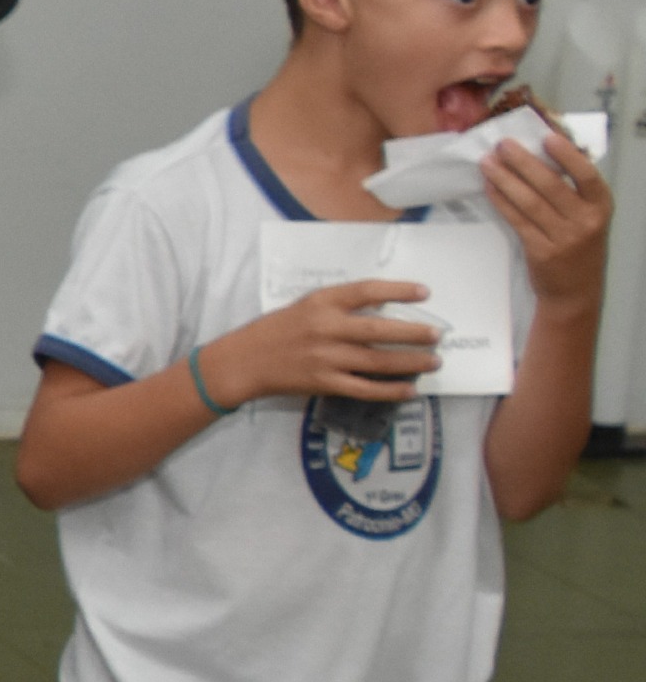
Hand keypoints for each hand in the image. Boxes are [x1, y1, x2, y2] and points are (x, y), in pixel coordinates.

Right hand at [200, 279, 440, 406]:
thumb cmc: (276, 331)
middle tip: (437, 335)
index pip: (367, 291)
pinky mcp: (323, 383)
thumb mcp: (305, 307)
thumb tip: (383, 310)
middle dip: (414, 334)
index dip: (399, 291)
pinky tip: (410, 391)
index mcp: (320, 302)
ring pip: (378, 362)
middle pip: (380, 330)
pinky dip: (390, 391)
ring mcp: (326, 358)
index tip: (424, 293)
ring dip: (411, 363)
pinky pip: (365, 389)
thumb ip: (339, 307)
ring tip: (433, 362)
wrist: (243, 362)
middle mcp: (326, 328)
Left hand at [485, 123, 613, 311]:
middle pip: (551, 185)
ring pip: (530, 202)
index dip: (567, 155)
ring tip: (488, 162)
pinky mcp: (541, 251)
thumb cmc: (579, 246)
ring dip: (505, 179)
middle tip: (503, 144)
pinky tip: (489, 187)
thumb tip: (542, 154)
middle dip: (523, 162)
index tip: (546, 137)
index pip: (587, 175)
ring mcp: (564, 237)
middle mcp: (586, 221)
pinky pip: (517, 220)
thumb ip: (572, 190)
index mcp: (601, 206)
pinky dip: (501, 200)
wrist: (574, 291)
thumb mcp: (587, 216)